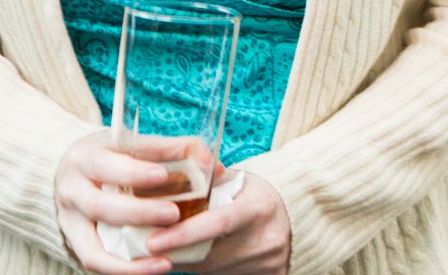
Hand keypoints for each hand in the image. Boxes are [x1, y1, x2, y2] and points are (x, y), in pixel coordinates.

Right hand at [54, 130, 197, 274]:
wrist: (72, 171)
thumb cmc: (113, 155)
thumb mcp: (134, 144)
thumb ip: (173, 149)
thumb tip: (213, 165)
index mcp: (85, 158)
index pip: (106, 166)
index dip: (133, 172)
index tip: (162, 175)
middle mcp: (71, 190)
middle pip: (100, 206)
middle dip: (138, 213)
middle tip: (174, 214)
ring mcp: (69, 220)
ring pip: (93, 246)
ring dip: (129, 258)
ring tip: (165, 259)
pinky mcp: (74, 242)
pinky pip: (95, 262)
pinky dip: (123, 270)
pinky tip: (153, 269)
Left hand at [146, 170, 290, 274]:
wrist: (295, 213)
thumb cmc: (257, 195)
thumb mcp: (236, 181)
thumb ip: (205, 184)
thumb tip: (164, 188)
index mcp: (258, 207)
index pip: (217, 224)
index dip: (183, 234)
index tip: (152, 241)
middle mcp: (265, 238)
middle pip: (210, 256)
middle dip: (178, 254)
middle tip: (153, 248)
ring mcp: (269, 262)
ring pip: (214, 271)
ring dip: (192, 262)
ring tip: (181, 247)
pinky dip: (211, 268)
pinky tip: (208, 255)